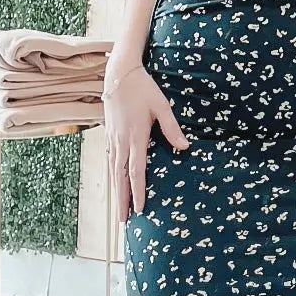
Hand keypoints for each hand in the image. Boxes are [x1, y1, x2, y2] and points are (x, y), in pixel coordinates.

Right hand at [104, 65, 188, 223]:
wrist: (119, 75)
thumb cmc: (143, 89)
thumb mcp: (162, 106)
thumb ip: (172, 128)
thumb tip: (186, 147)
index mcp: (135, 137)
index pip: (137, 171)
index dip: (138, 191)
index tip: (140, 208)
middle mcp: (121, 141)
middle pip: (120, 177)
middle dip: (122, 199)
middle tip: (123, 220)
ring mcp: (113, 138)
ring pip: (113, 170)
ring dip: (116, 190)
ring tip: (119, 207)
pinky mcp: (109, 134)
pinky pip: (110, 159)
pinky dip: (112, 173)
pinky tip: (115, 181)